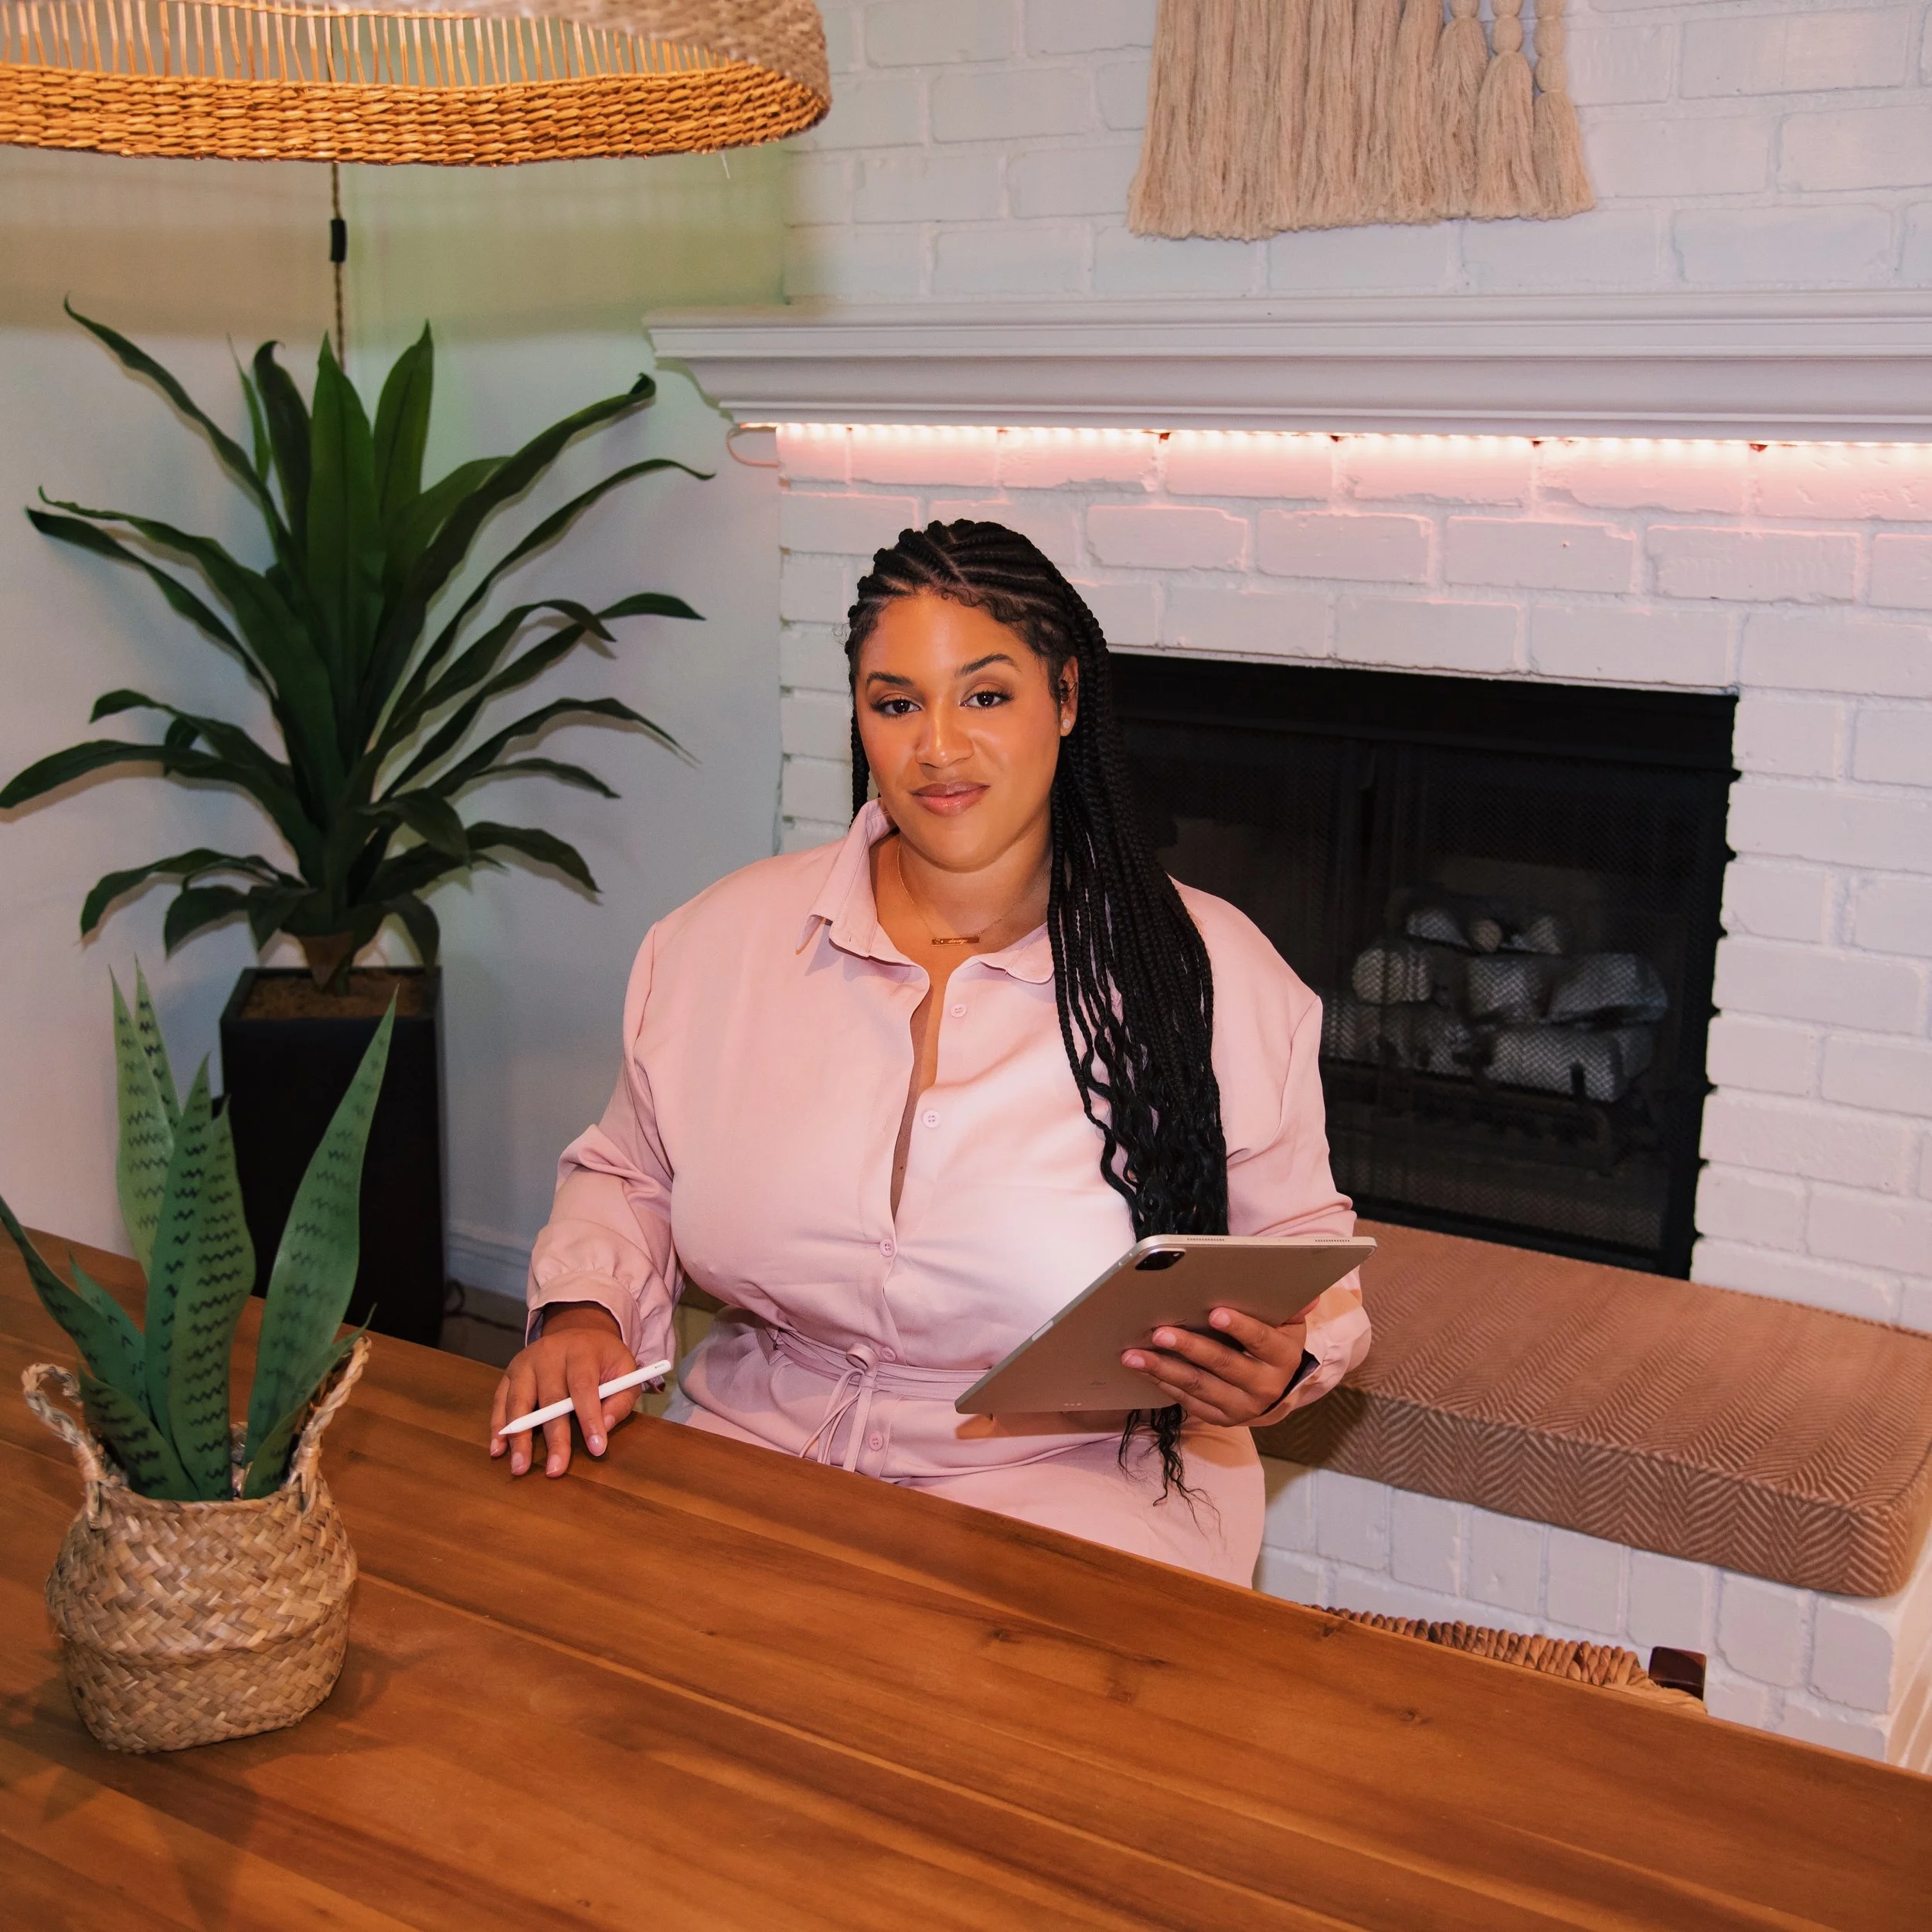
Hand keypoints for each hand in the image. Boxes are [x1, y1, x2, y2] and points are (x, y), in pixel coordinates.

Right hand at [489, 1303, 635, 1478]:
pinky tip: (498, 1449)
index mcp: (581, 1350)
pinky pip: (499, 1400)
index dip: (590, 1418)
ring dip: (519, 1437)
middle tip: (555, 1469)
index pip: (583, 1386)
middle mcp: (549, 1353)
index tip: (596, 1448)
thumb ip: (621, 1399)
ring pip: (519, 1401)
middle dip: (554, 1437)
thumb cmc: (603, 1359)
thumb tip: (605, 1427)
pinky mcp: (510, 1373)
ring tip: (520, 1467)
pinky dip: (497, 1426)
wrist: (577, 1333)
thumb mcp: (625, 1370)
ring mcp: (525, 1362)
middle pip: (550, 1398)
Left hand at [1122, 1308, 1308, 1425]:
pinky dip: (1163, 1383)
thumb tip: (1308, 1294)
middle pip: (1223, 1364)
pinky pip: (1188, 1401)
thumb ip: (1291, 1307)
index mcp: (1283, 1357)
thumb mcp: (1288, 1325)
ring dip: (1163, 1368)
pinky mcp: (1221, 1419)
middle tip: (1160, 1332)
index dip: (1240, 1327)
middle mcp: (1265, 1387)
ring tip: (1134, 1354)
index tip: (1215, 1312)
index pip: (1261, 1340)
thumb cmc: (1276, 1344)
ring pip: (1199, 1386)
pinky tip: (1143, 1368)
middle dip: (1189, 1347)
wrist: (1279, 1390)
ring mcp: (1241, 1407)